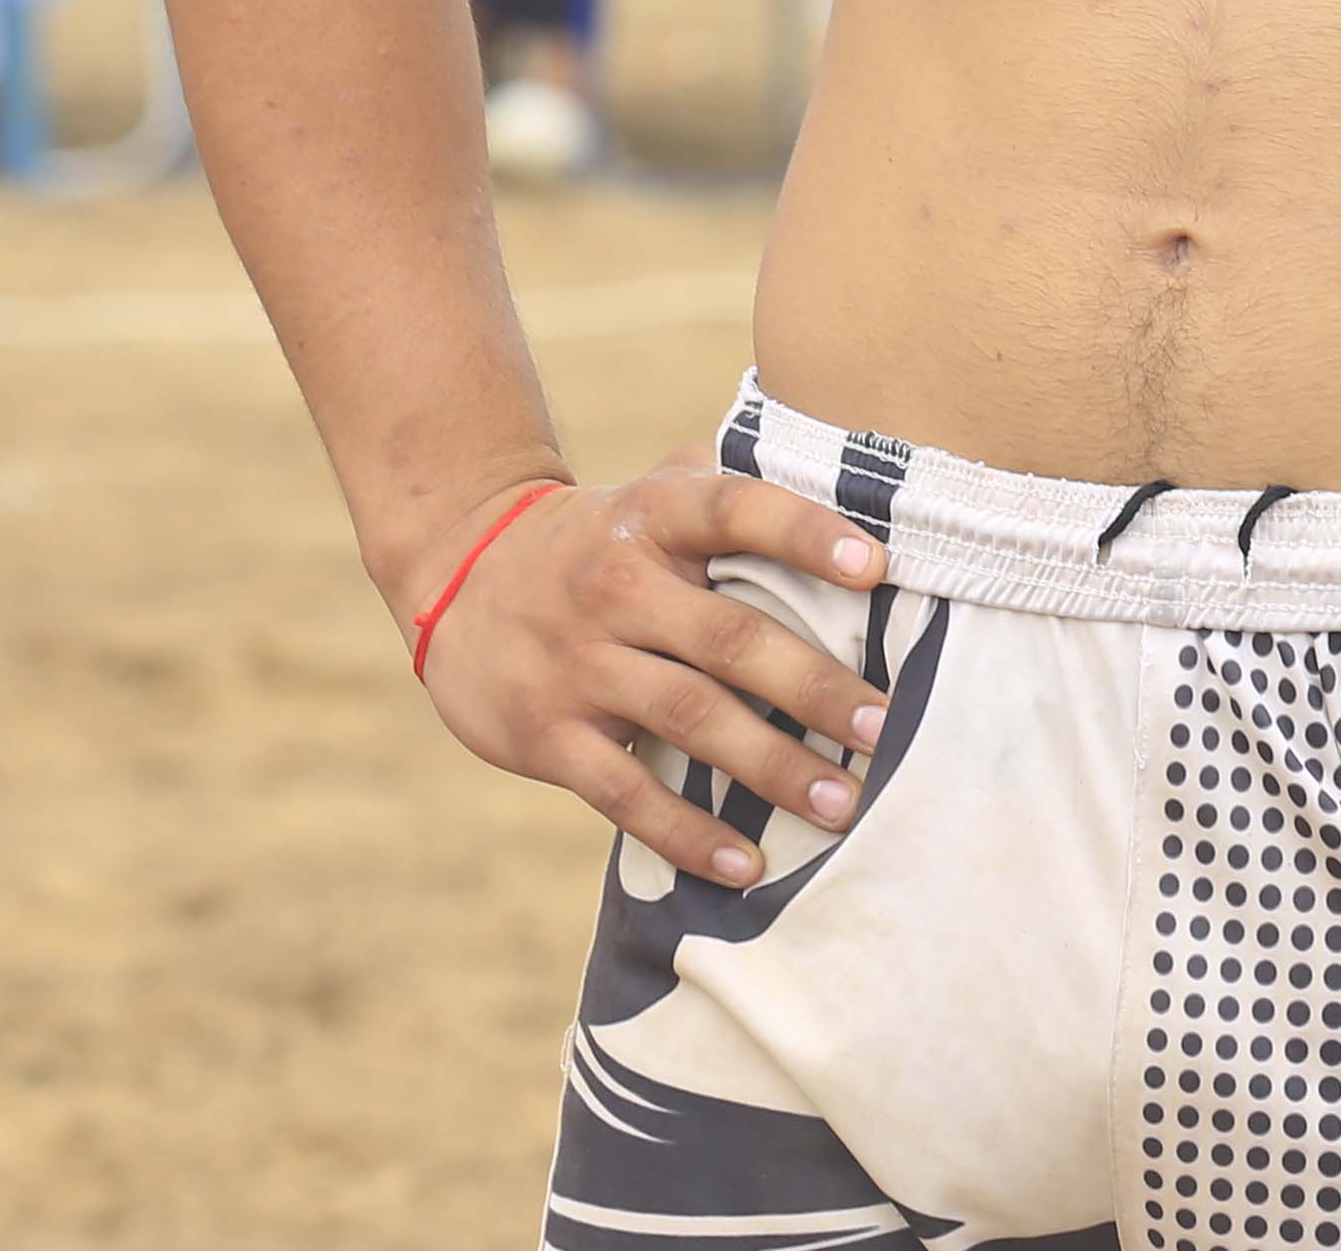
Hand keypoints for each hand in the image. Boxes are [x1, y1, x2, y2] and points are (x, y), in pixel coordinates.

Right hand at [409, 468, 897, 890]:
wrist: (458, 575)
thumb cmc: (598, 539)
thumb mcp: (649, 492)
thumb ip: (732, 481)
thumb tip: (848, 475)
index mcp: (652, 516)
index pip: (734, 509)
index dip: (806, 534)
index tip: (877, 568)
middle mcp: (615, 585)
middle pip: (727, 637)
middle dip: (812, 688)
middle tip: (882, 727)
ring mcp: (577, 663)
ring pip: (689, 718)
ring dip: (771, 766)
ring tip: (841, 804)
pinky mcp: (549, 734)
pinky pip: (626, 793)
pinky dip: (688, 834)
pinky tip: (747, 865)